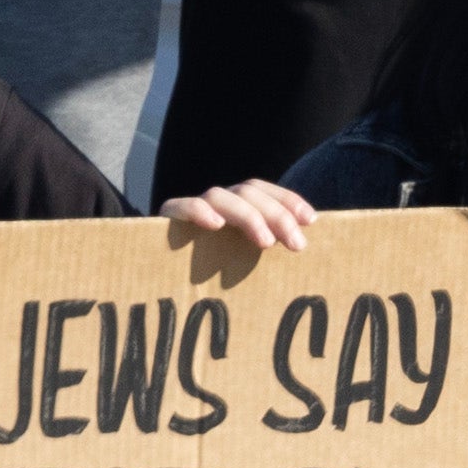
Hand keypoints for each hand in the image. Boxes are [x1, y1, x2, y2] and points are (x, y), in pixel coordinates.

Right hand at [157, 179, 316, 271]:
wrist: (156, 278)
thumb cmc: (211, 278)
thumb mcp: (243, 262)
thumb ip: (264, 251)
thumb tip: (304, 256)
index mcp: (233, 207)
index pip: (262, 190)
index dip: (287, 200)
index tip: (310, 220)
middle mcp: (214, 203)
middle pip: (247, 191)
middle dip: (276, 214)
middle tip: (297, 244)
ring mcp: (190, 209)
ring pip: (219, 195)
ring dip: (248, 216)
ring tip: (265, 242)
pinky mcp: (166, 221)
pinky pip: (181, 207)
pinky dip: (198, 211)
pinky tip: (214, 224)